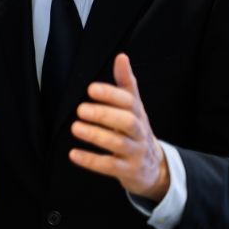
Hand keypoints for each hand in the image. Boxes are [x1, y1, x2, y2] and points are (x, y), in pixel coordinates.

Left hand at [68, 53, 169, 200]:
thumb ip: (126, 84)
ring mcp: (135, 152)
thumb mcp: (134, 108)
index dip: (111, 94)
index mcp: (138, 114)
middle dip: (104, 114)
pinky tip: (73, 154)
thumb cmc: (136, 131)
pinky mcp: (128, 171)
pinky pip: (110, 166)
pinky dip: (91, 160)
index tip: (91, 89)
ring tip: (75, 127)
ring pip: (119, 143)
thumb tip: (121, 57)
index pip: (129, 101)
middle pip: (128, 121)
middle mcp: (140, 132)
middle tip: (80, 109)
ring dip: (96, 135)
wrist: (154, 168)